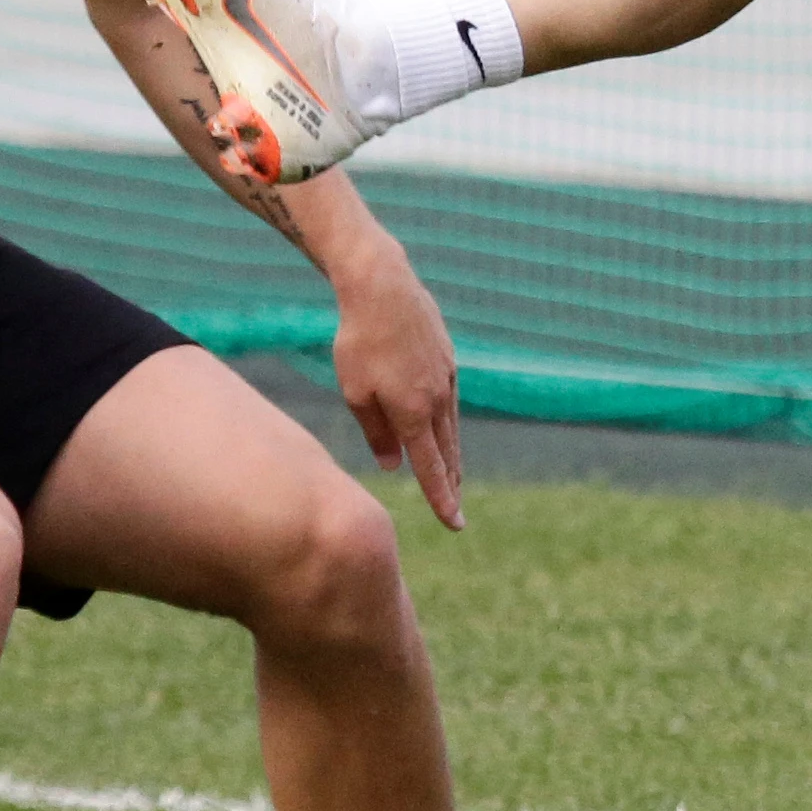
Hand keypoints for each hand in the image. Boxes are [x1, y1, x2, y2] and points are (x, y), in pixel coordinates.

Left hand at [330, 240, 464, 528]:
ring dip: (452, 455)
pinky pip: (450, 401)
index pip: (431, 468)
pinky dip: (447, 423)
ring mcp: (446, 378)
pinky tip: (443, 426)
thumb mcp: (356, 393)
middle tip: (456, 509)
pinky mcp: (448, 359)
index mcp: (413, 413)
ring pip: (451, 427)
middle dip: (451, 484)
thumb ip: (376, 432)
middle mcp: (437, 400)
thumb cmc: (359, 342)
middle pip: (448, 452)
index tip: (454, 523)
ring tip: (454, 477)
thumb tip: (392, 464)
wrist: (383, 287)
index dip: (442, 498)